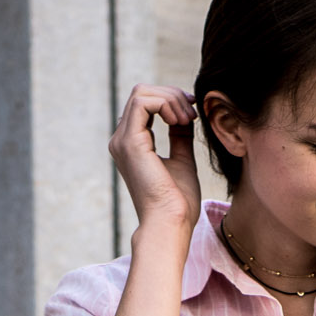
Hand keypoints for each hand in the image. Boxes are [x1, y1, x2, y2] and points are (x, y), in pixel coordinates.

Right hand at [109, 84, 200, 238]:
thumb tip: (185, 116)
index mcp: (132, 145)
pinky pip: (143, 102)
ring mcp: (122, 140)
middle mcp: (122, 141)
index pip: (145, 104)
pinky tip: (181, 120)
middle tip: (193, 114)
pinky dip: (166, 104)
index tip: (193, 112)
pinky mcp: (130, 142)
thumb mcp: (182, 160)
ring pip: (141, 93)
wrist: (171, 223)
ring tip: (188, 118)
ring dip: (170, 99)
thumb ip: (180, 137)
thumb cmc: (177, 202)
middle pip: (142, 93)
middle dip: (172, 96)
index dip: (170, 100)